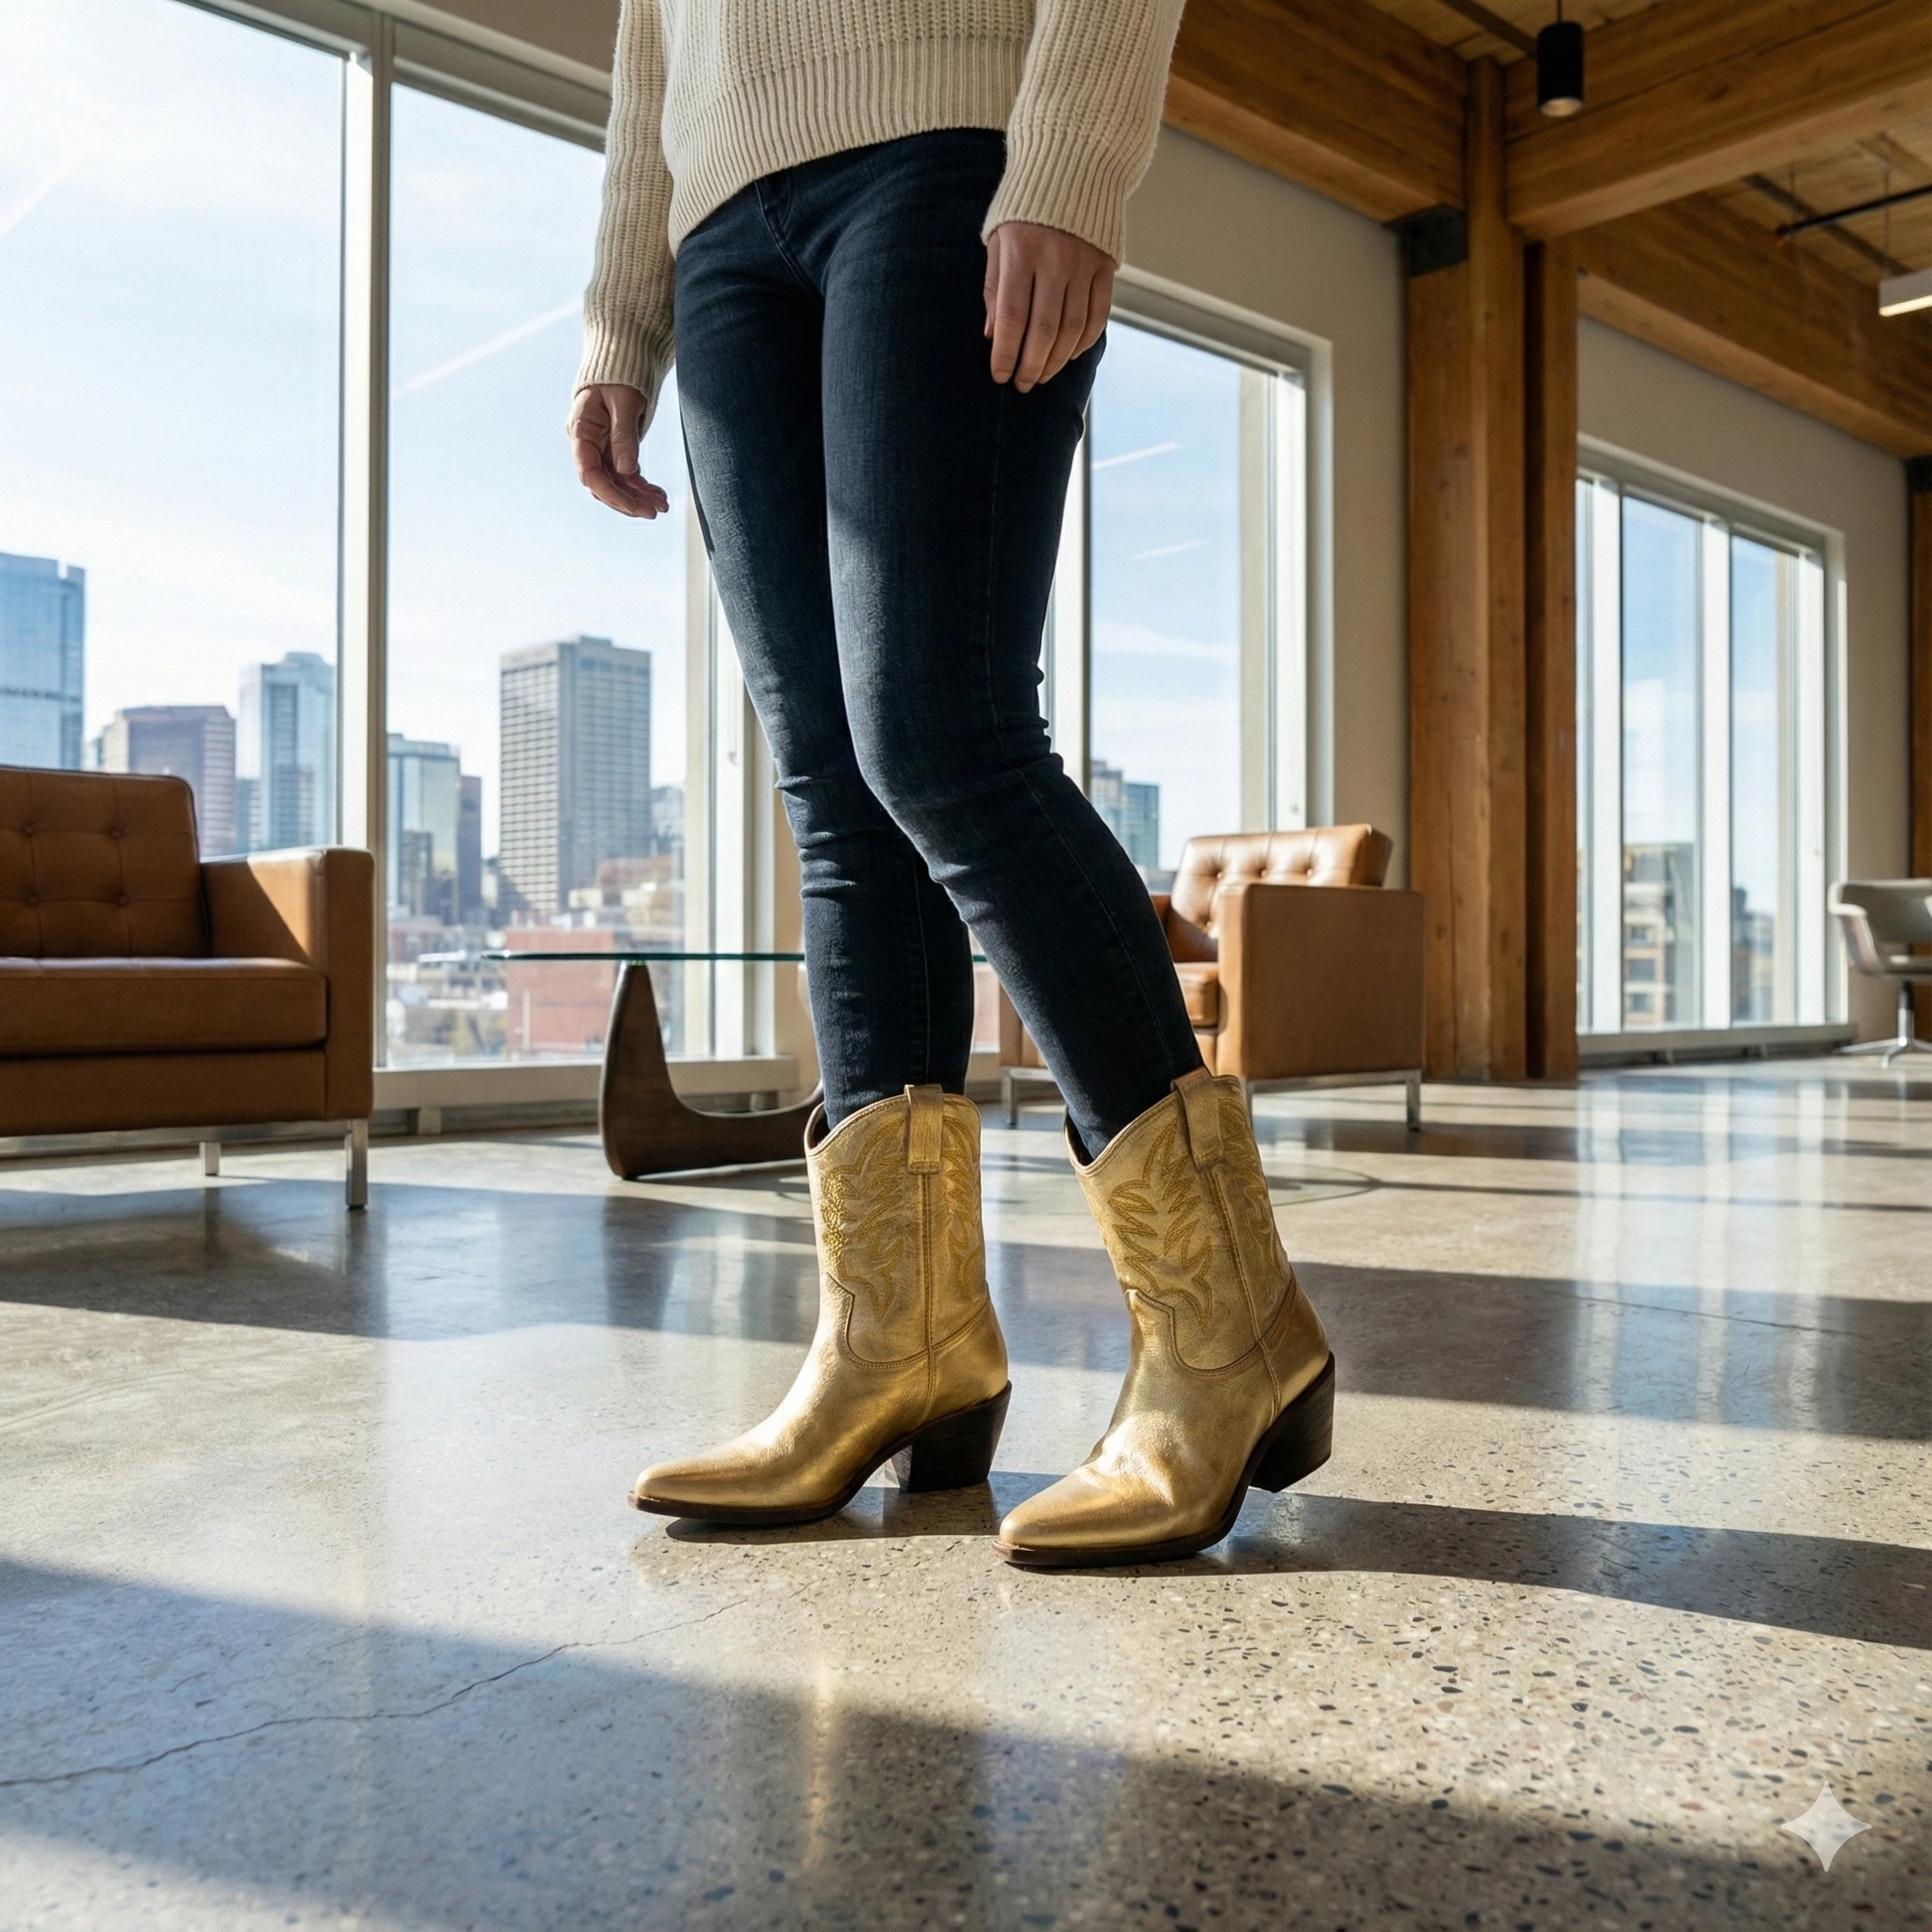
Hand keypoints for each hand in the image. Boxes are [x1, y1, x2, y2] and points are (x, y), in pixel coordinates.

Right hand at [569, 383, 669, 517]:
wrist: (624, 360)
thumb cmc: (620, 375)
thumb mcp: (624, 401)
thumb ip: (624, 434)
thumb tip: (626, 470)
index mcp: (581, 431)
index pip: (590, 474)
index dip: (611, 494)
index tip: (635, 507)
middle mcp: (587, 444)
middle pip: (603, 484)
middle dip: (628, 501)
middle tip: (655, 511)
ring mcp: (600, 448)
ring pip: (616, 483)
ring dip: (638, 497)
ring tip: (663, 505)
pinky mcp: (615, 449)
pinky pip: (626, 475)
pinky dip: (642, 486)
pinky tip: (659, 495)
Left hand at [983, 221, 1114, 392]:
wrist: (1073, 166)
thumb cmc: (1024, 209)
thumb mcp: (999, 240)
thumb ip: (994, 287)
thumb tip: (993, 335)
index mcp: (1021, 253)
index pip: (1012, 317)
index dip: (1005, 353)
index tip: (999, 375)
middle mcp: (1054, 260)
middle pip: (1043, 330)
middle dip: (1031, 365)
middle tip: (1022, 384)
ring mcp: (1083, 264)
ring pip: (1072, 329)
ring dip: (1056, 360)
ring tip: (1042, 375)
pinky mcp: (1105, 266)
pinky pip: (1097, 316)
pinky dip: (1083, 342)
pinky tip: (1068, 354)